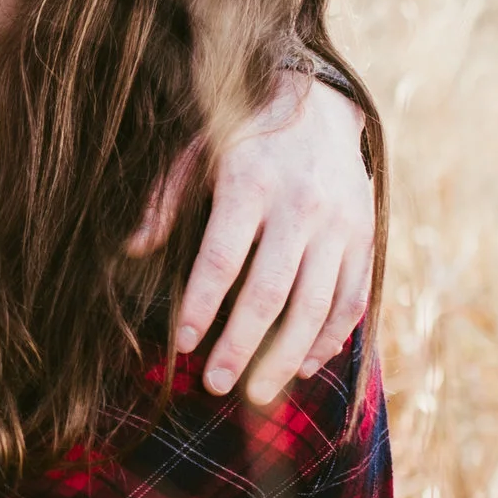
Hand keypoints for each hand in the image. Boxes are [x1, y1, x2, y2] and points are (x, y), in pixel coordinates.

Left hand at [143, 74, 376, 402]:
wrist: (319, 104)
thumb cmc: (243, 135)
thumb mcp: (196, 152)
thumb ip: (165, 202)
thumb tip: (133, 250)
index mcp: (250, 183)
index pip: (222, 257)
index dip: (202, 305)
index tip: (183, 344)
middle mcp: (299, 206)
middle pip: (270, 292)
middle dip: (241, 346)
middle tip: (216, 386)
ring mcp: (339, 225)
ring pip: (315, 306)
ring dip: (285, 358)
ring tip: (256, 393)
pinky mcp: (365, 238)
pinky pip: (351, 300)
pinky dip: (329, 339)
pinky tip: (305, 365)